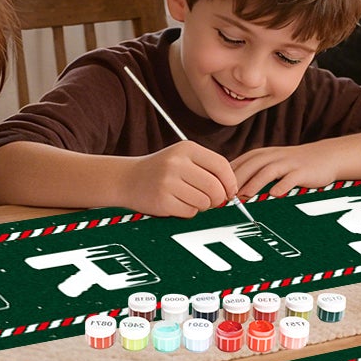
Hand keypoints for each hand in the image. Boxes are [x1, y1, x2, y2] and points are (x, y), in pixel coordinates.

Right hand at [117, 142, 239, 216]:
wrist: (127, 178)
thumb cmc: (162, 171)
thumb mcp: (183, 158)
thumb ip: (208, 169)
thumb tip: (233, 190)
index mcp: (186, 148)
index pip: (221, 165)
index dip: (230, 182)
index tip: (230, 191)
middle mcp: (177, 162)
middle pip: (215, 187)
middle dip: (217, 199)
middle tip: (210, 201)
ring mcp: (168, 181)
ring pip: (204, 202)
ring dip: (201, 206)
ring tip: (188, 199)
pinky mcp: (162, 200)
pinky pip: (190, 212)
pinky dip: (187, 212)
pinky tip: (176, 204)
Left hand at [231, 142, 344, 197]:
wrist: (324, 157)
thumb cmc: (291, 165)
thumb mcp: (268, 164)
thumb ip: (249, 173)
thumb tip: (225, 188)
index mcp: (260, 155)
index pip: (238, 163)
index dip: (225, 177)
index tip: (215, 192)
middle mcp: (272, 156)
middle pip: (249, 166)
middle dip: (236, 181)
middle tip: (226, 197)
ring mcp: (287, 163)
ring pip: (267, 171)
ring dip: (254, 183)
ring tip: (244, 196)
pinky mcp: (302, 171)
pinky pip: (291, 178)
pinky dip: (282, 186)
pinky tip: (275, 195)